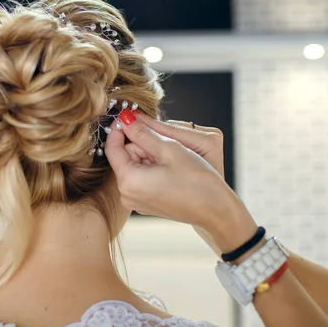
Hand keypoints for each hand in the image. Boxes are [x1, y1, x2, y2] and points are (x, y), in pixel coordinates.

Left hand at [105, 110, 256, 251]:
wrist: (216, 210)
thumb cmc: (197, 181)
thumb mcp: (169, 149)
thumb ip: (143, 132)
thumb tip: (126, 117)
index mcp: (128, 181)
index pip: (112, 147)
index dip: (121, 128)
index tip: (132, 116)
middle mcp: (127, 194)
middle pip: (125, 156)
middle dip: (141, 143)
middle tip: (164, 143)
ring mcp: (136, 201)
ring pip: (134, 165)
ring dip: (148, 154)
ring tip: (171, 157)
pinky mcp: (146, 203)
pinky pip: (141, 178)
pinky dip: (152, 167)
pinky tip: (171, 168)